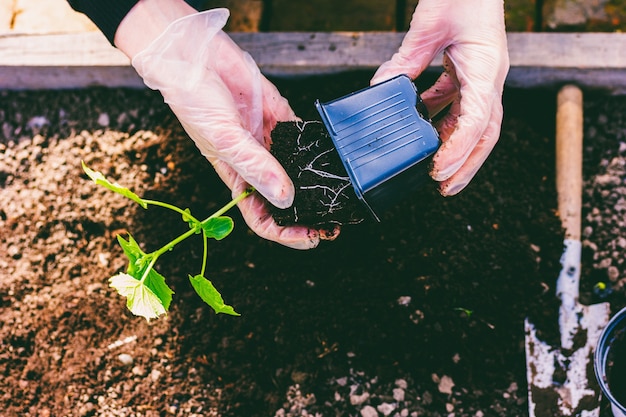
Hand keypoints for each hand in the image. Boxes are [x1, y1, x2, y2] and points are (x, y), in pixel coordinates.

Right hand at [117, 6, 332, 248]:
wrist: (193, 55)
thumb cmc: (194, 100)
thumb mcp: (225, 139)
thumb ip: (257, 167)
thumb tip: (286, 198)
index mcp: (237, 177)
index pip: (263, 217)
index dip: (286, 233)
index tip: (312, 237)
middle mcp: (257, 163)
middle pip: (287, 199)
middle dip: (309, 215)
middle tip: (334, 222)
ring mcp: (270, 141)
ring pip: (299, 171)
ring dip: (319, 185)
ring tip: (342, 194)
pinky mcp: (280, 116)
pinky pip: (304, 137)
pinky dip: (320, 147)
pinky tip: (335, 157)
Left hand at [371, 0, 509, 195]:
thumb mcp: (428, 26)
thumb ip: (406, 61)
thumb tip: (380, 90)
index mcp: (487, 68)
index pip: (477, 120)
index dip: (459, 150)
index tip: (438, 171)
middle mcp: (489, 77)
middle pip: (484, 133)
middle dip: (466, 164)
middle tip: (445, 188)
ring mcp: (482, 76)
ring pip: (473, 123)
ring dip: (455, 147)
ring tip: (434, 170)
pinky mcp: (470, 71)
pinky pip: (458, 104)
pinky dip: (442, 120)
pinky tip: (424, 128)